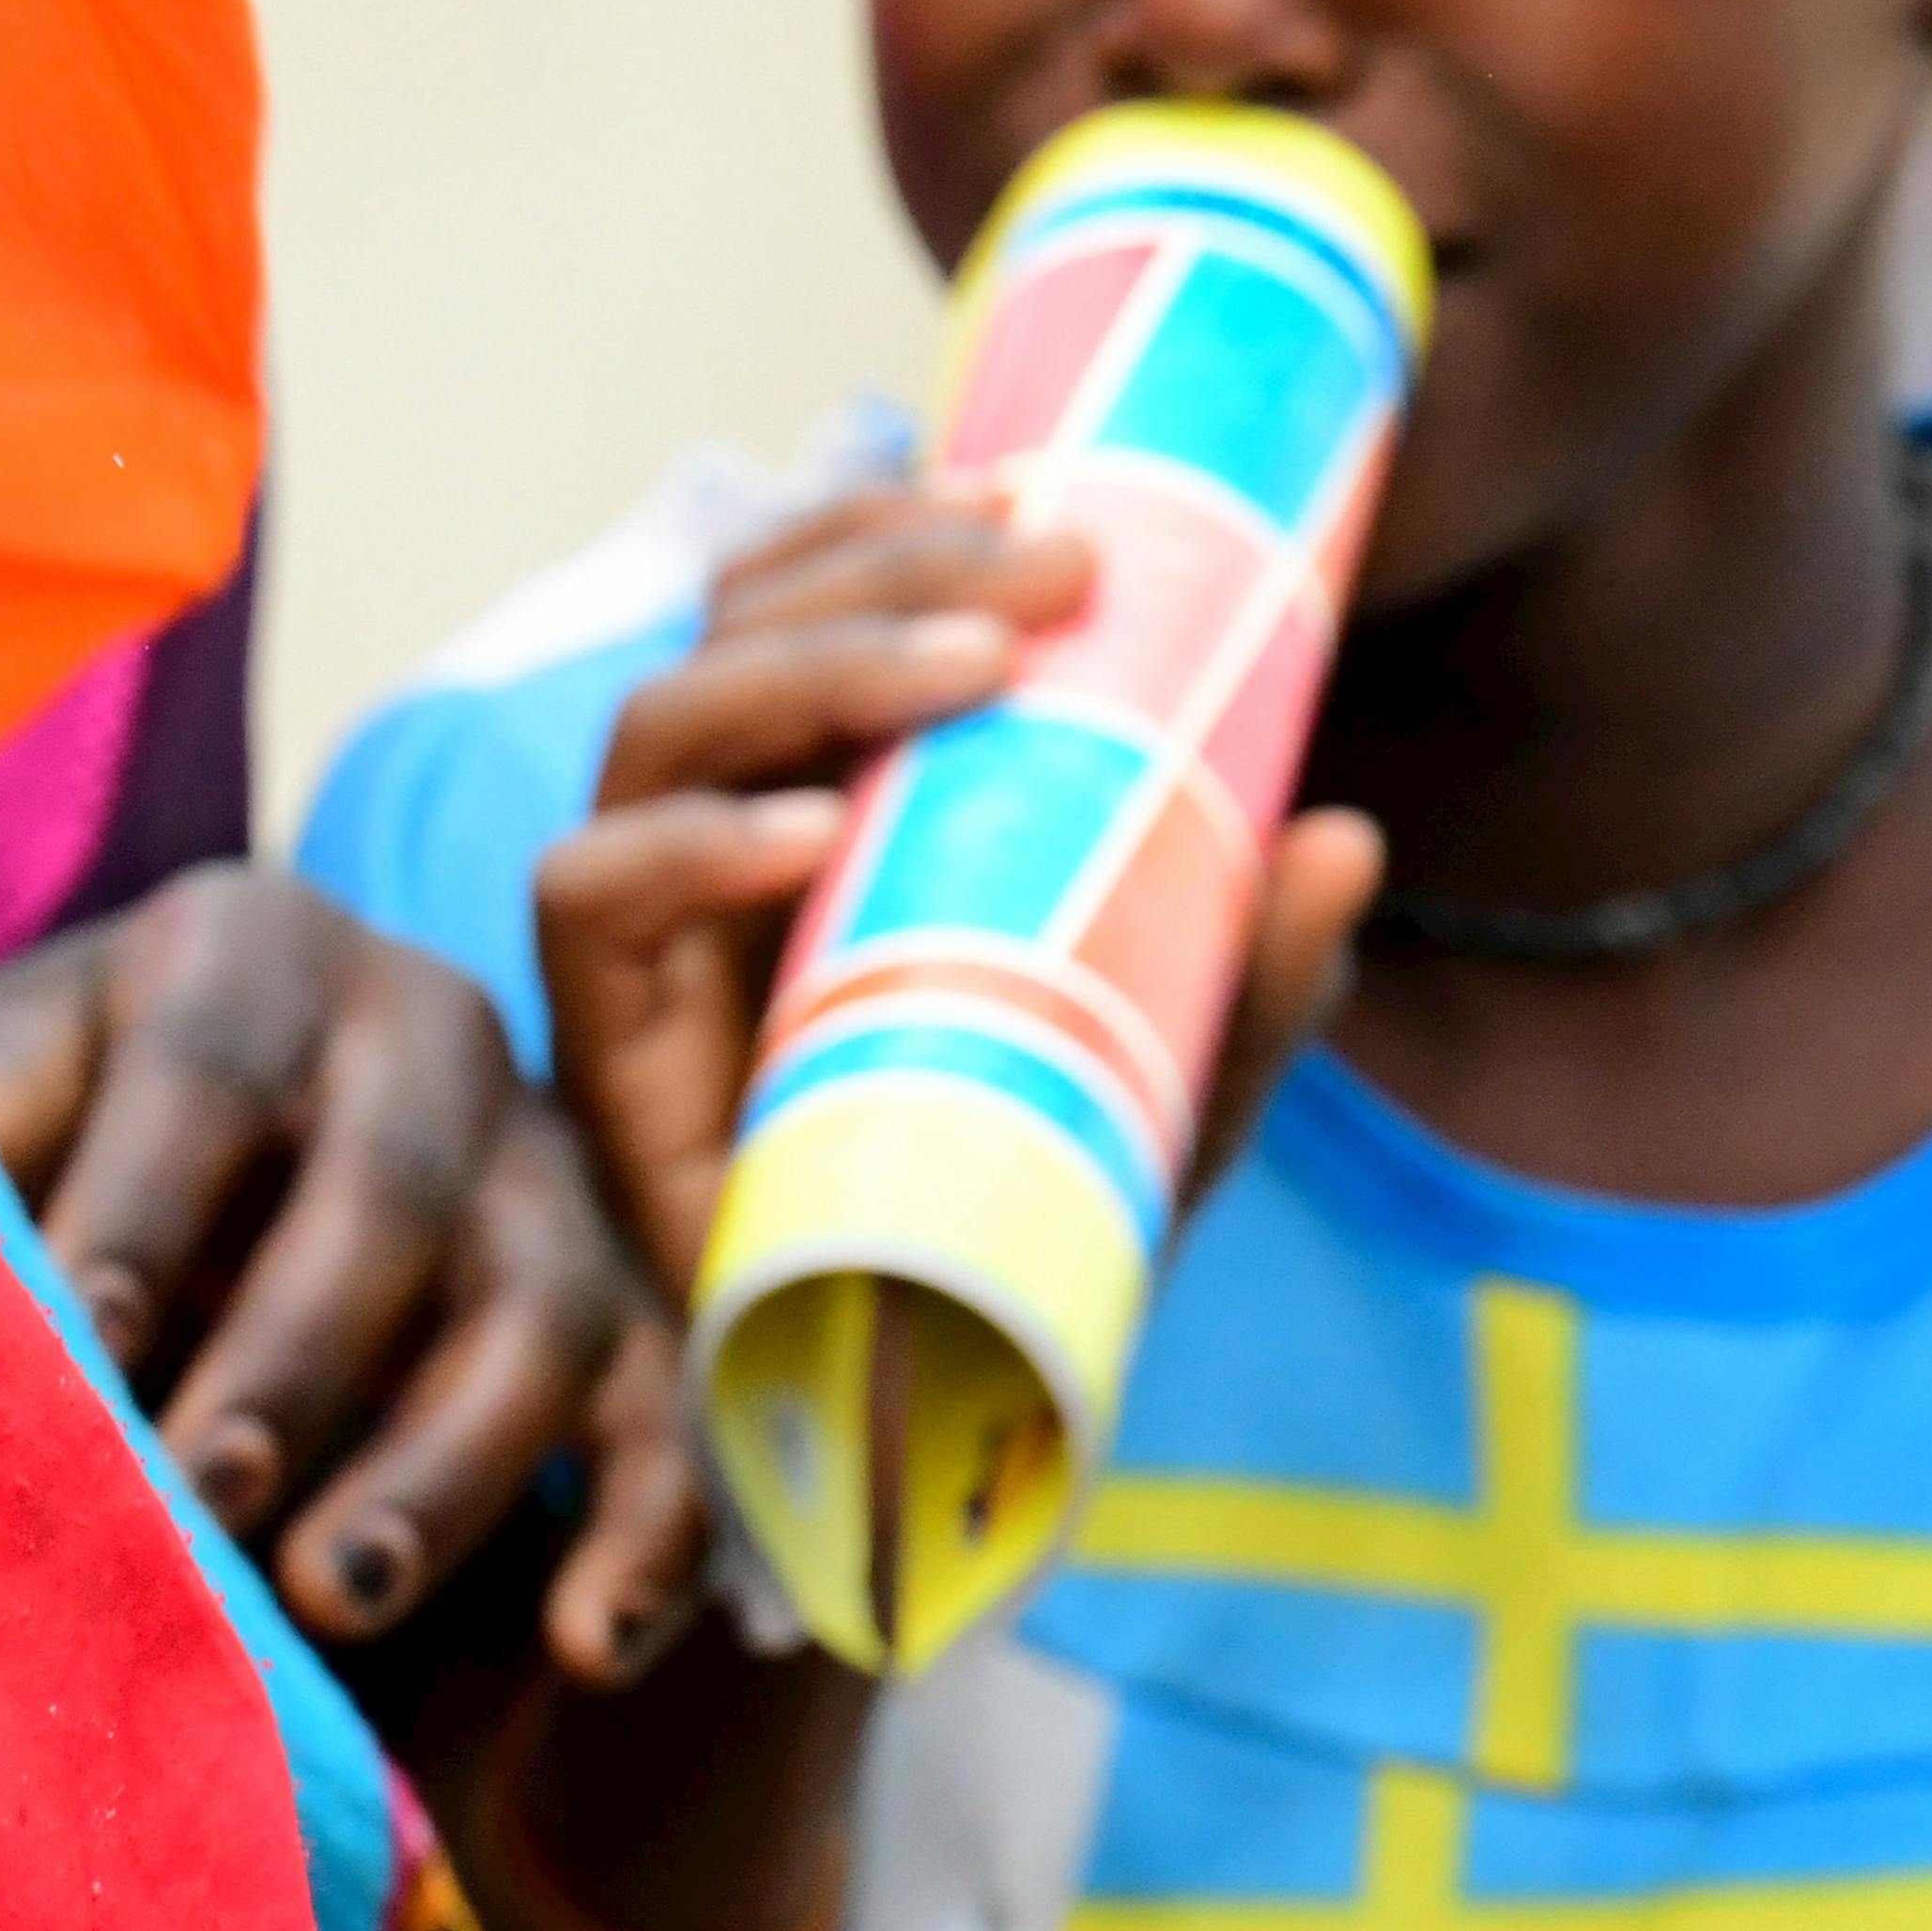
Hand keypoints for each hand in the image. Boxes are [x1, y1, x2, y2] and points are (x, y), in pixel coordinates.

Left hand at [0, 869, 696, 1667]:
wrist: (212, 1107)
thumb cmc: (70, 1110)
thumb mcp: (6, 1079)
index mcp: (249, 948)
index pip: (204, 1070)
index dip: (141, 1207)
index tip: (77, 1341)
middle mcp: (424, 1027)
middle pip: (388, 1193)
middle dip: (288, 1358)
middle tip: (198, 1495)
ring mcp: (542, 1164)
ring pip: (539, 1309)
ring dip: (442, 1467)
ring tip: (335, 1598)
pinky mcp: (619, 1296)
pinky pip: (664, 1414)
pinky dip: (639, 1533)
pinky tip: (581, 1646)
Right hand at [530, 489, 1377, 1294]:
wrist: (921, 1422)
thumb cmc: (1019, 1227)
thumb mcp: (1170, 1094)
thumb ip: (1247, 979)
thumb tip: (1345, 835)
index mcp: (820, 812)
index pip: (800, 605)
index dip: (899, 533)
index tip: (1056, 508)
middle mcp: (712, 848)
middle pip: (735, 629)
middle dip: (887, 568)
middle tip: (1058, 567)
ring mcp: (644, 943)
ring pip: (659, 724)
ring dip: (812, 666)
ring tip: (973, 672)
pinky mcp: (601, 1046)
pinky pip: (586, 895)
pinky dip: (687, 845)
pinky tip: (812, 838)